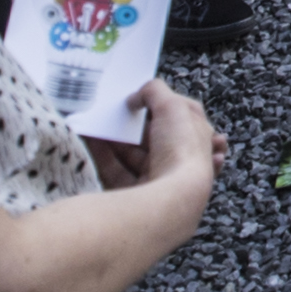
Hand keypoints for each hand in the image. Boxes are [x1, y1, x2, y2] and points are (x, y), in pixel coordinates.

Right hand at [88, 77, 222, 200]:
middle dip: (133, 128)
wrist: (171, 199)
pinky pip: (116, 175)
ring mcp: (160, 183)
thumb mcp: (172, 106)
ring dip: (114, 142)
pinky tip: (90, 144)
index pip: (183, 119)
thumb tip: (138, 93)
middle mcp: (182, 164)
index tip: (142, 101)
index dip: (163, 106)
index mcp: (200, 141)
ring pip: (133, 159)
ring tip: (96, 125)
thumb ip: (155, 91)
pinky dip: (102, 159)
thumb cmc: (181, 151)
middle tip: (113, 115)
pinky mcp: (136, 200)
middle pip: (154, 141)